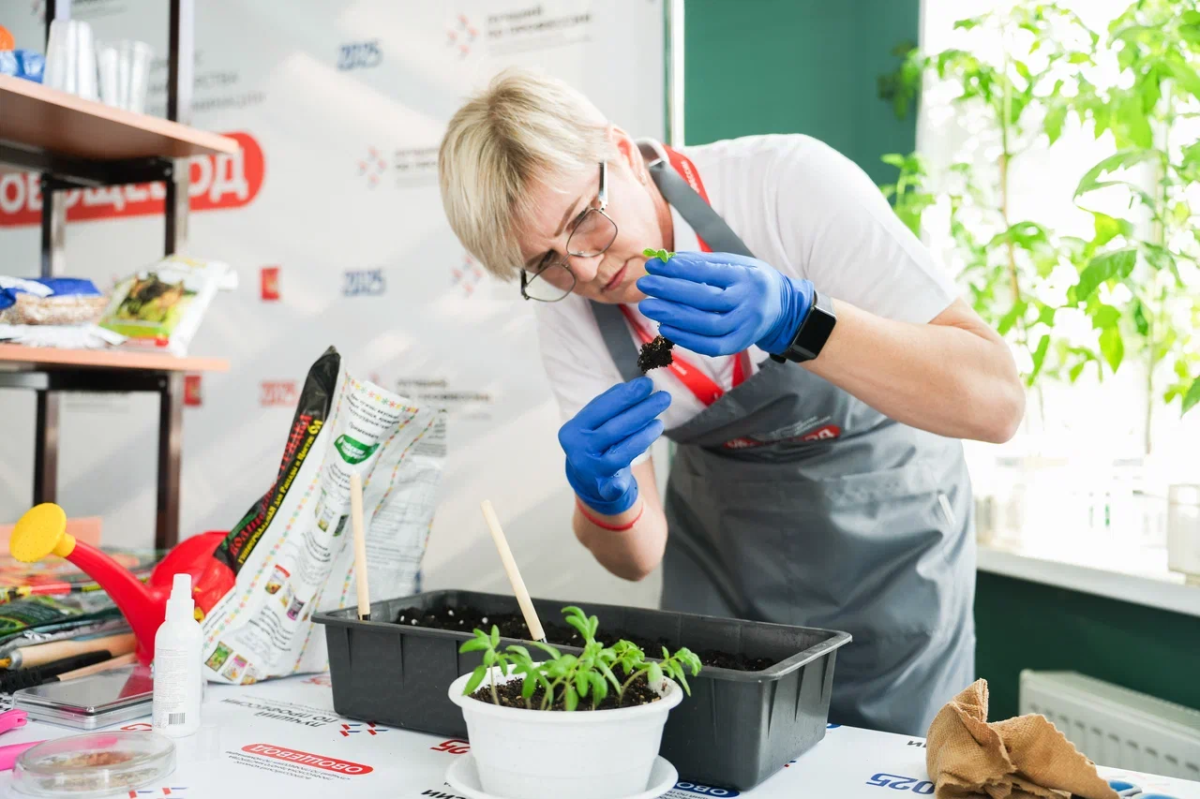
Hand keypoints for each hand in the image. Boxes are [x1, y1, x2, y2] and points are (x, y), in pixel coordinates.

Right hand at [559, 377, 670, 515]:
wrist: (588, 480)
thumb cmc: (597, 442)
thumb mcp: (597, 423)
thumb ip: (612, 405)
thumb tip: (637, 386)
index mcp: (573, 429)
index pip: (601, 408)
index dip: (626, 395)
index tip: (648, 384)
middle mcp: (578, 449)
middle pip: (613, 428)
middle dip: (641, 411)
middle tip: (663, 398)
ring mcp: (589, 469)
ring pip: (620, 453)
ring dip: (643, 436)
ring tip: (660, 423)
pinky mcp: (601, 488)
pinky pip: (611, 487)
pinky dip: (616, 485)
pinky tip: (623, 483)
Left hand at [636, 251, 813, 356]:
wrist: (782, 309)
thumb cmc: (750, 281)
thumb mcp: (735, 264)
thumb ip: (702, 263)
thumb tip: (666, 261)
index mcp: (746, 276)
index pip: (706, 272)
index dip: (677, 269)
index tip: (653, 264)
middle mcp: (748, 302)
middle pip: (704, 298)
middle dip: (670, 291)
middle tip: (644, 285)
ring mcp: (745, 326)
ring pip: (705, 324)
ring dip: (673, 316)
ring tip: (649, 306)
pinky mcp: (740, 344)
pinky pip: (710, 346)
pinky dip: (686, 338)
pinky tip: (666, 327)